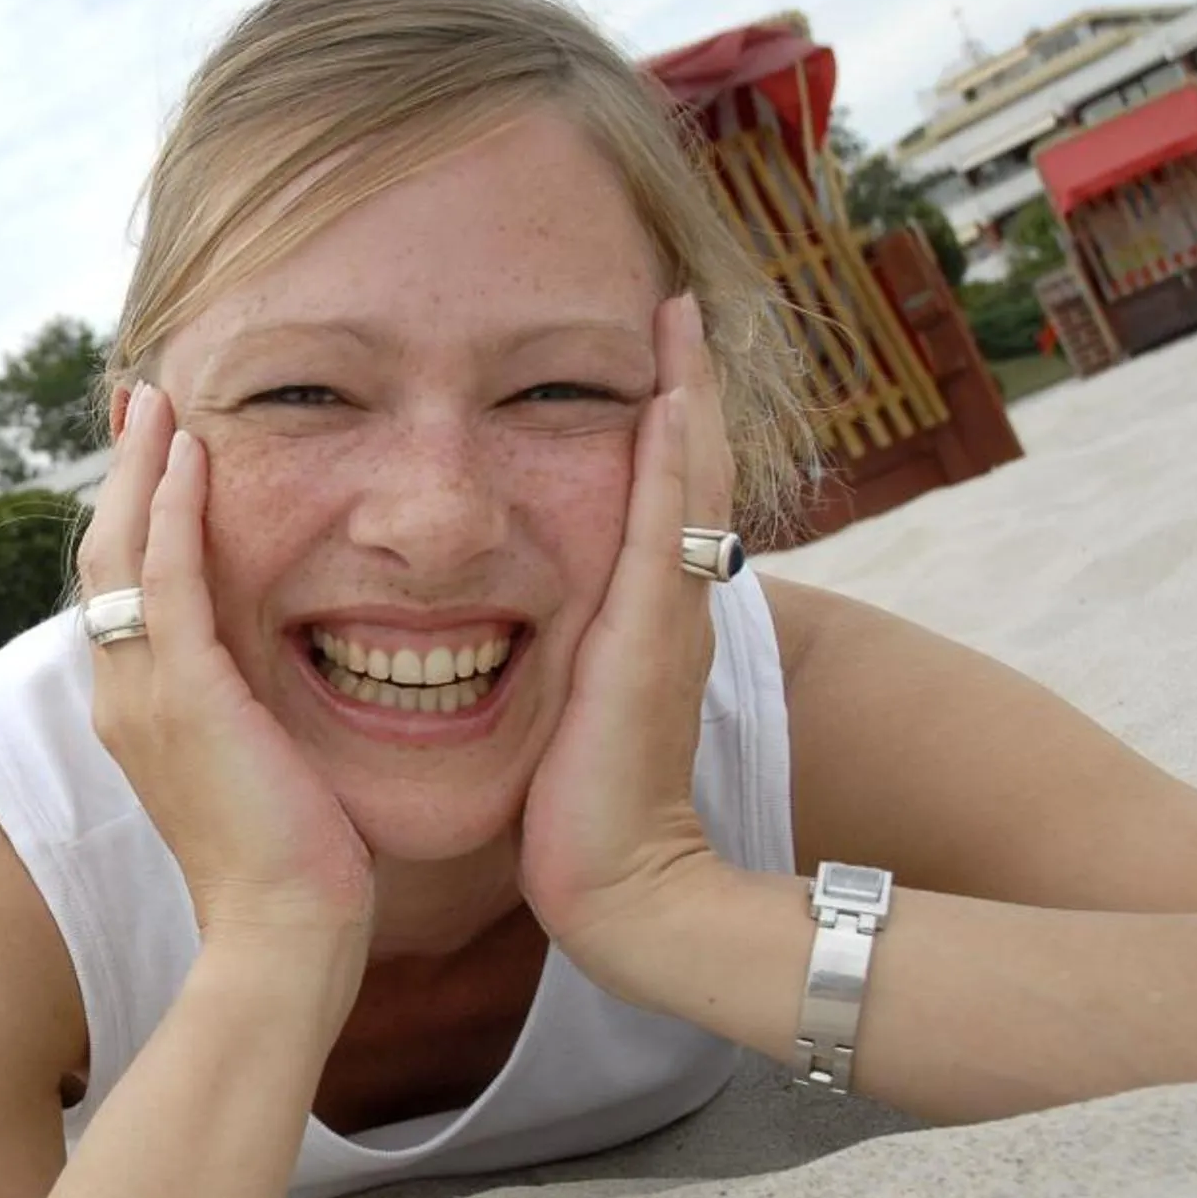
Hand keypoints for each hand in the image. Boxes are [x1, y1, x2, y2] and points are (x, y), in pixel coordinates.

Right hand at [82, 383, 374, 955]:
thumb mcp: (268, 774)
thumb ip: (261, 718)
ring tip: (161, 402)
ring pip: (124, 553)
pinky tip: (192, 455)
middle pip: (106, 557)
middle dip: (126, 474)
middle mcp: (121, 697)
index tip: (161, 457)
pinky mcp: (183, 695)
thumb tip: (296, 686)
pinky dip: (175, 510)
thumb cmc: (296, 874)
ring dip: (143, 470)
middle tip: (146, 402)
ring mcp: (141, 696)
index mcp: (138, 715)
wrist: (284, 939)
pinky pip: (168, 577)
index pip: (124, 593)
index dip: (138, 519)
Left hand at [520, 292, 734, 966]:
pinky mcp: (651, 640)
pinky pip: (666, 527)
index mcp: (641, 624)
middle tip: (677, 307)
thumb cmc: (577, 820)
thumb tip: (508, 645)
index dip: (658, 433)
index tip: (646, 361)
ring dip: (686, 396)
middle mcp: (666, 609)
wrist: (618, 889)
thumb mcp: (565, 724)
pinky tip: (664, 398)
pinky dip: (671, 459)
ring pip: (688, 482)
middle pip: (686, 472)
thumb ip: (558, 675)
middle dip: (683, 388)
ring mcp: (668, 619)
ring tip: (678, 319)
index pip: (652, 504)